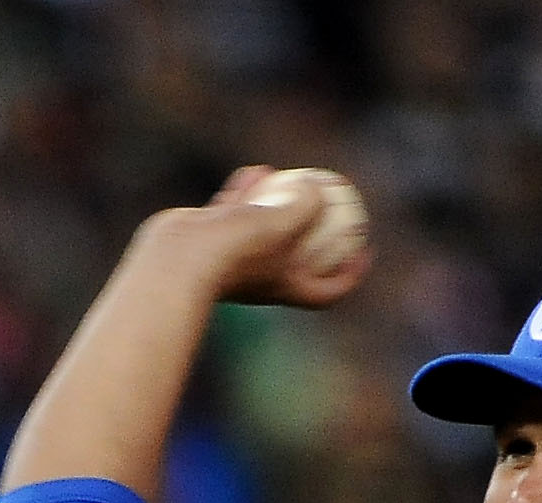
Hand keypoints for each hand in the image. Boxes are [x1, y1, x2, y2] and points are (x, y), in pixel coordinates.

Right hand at [156, 165, 373, 313]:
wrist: (178, 259)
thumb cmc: (237, 249)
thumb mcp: (286, 221)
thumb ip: (308, 203)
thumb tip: (319, 189)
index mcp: (284, 287)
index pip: (326, 291)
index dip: (350, 275)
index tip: (364, 250)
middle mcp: (261, 277)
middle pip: (298, 261)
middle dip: (317, 237)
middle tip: (332, 206)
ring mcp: (234, 260)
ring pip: (263, 231)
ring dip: (278, 207)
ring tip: (291, 180)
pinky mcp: (211, 243)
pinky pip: (235, 216)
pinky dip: (247, 194)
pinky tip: (256, 171)